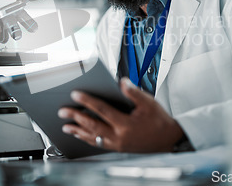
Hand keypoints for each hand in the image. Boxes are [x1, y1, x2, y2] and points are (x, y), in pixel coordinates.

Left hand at [57, 77, 183, 152]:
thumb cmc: (159, 120)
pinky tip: (81, 136)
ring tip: (66, 126)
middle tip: (63, 111)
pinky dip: (87, 139)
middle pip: (92, 125)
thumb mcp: (149, 103)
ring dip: (78, 131)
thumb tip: (121, 82)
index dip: (87, 101)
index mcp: (126, 124)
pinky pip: (99, 144)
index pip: (102, 110)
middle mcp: (119, 136)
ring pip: (93, 137)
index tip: (75, 94)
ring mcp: (117, 144)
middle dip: (76, 117)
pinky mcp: (118, 148)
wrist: (169, 140)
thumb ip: (133, 92)